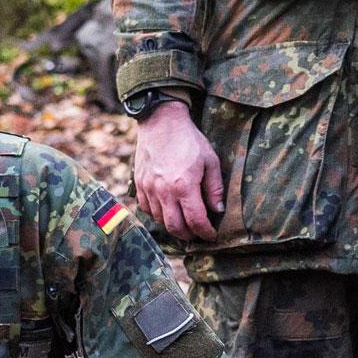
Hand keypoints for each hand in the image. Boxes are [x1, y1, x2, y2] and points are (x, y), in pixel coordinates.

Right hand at [133, 101, 227, 239]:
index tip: (211, 235)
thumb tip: (218, 209)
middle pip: (175, 227)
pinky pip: (147, 209)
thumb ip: (214, 188)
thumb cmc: (189, 140)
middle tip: (198, 234)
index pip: (195, 221)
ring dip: (174, 226)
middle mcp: (163, 191)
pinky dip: (158, 215)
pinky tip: (168, 211)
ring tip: (185, 224)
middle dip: (189, 235)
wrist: (161, 122)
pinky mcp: (139, 184)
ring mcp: (149, 188)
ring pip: (160, 220)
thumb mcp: (210, 161)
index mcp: (184, 186)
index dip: (205, 232)